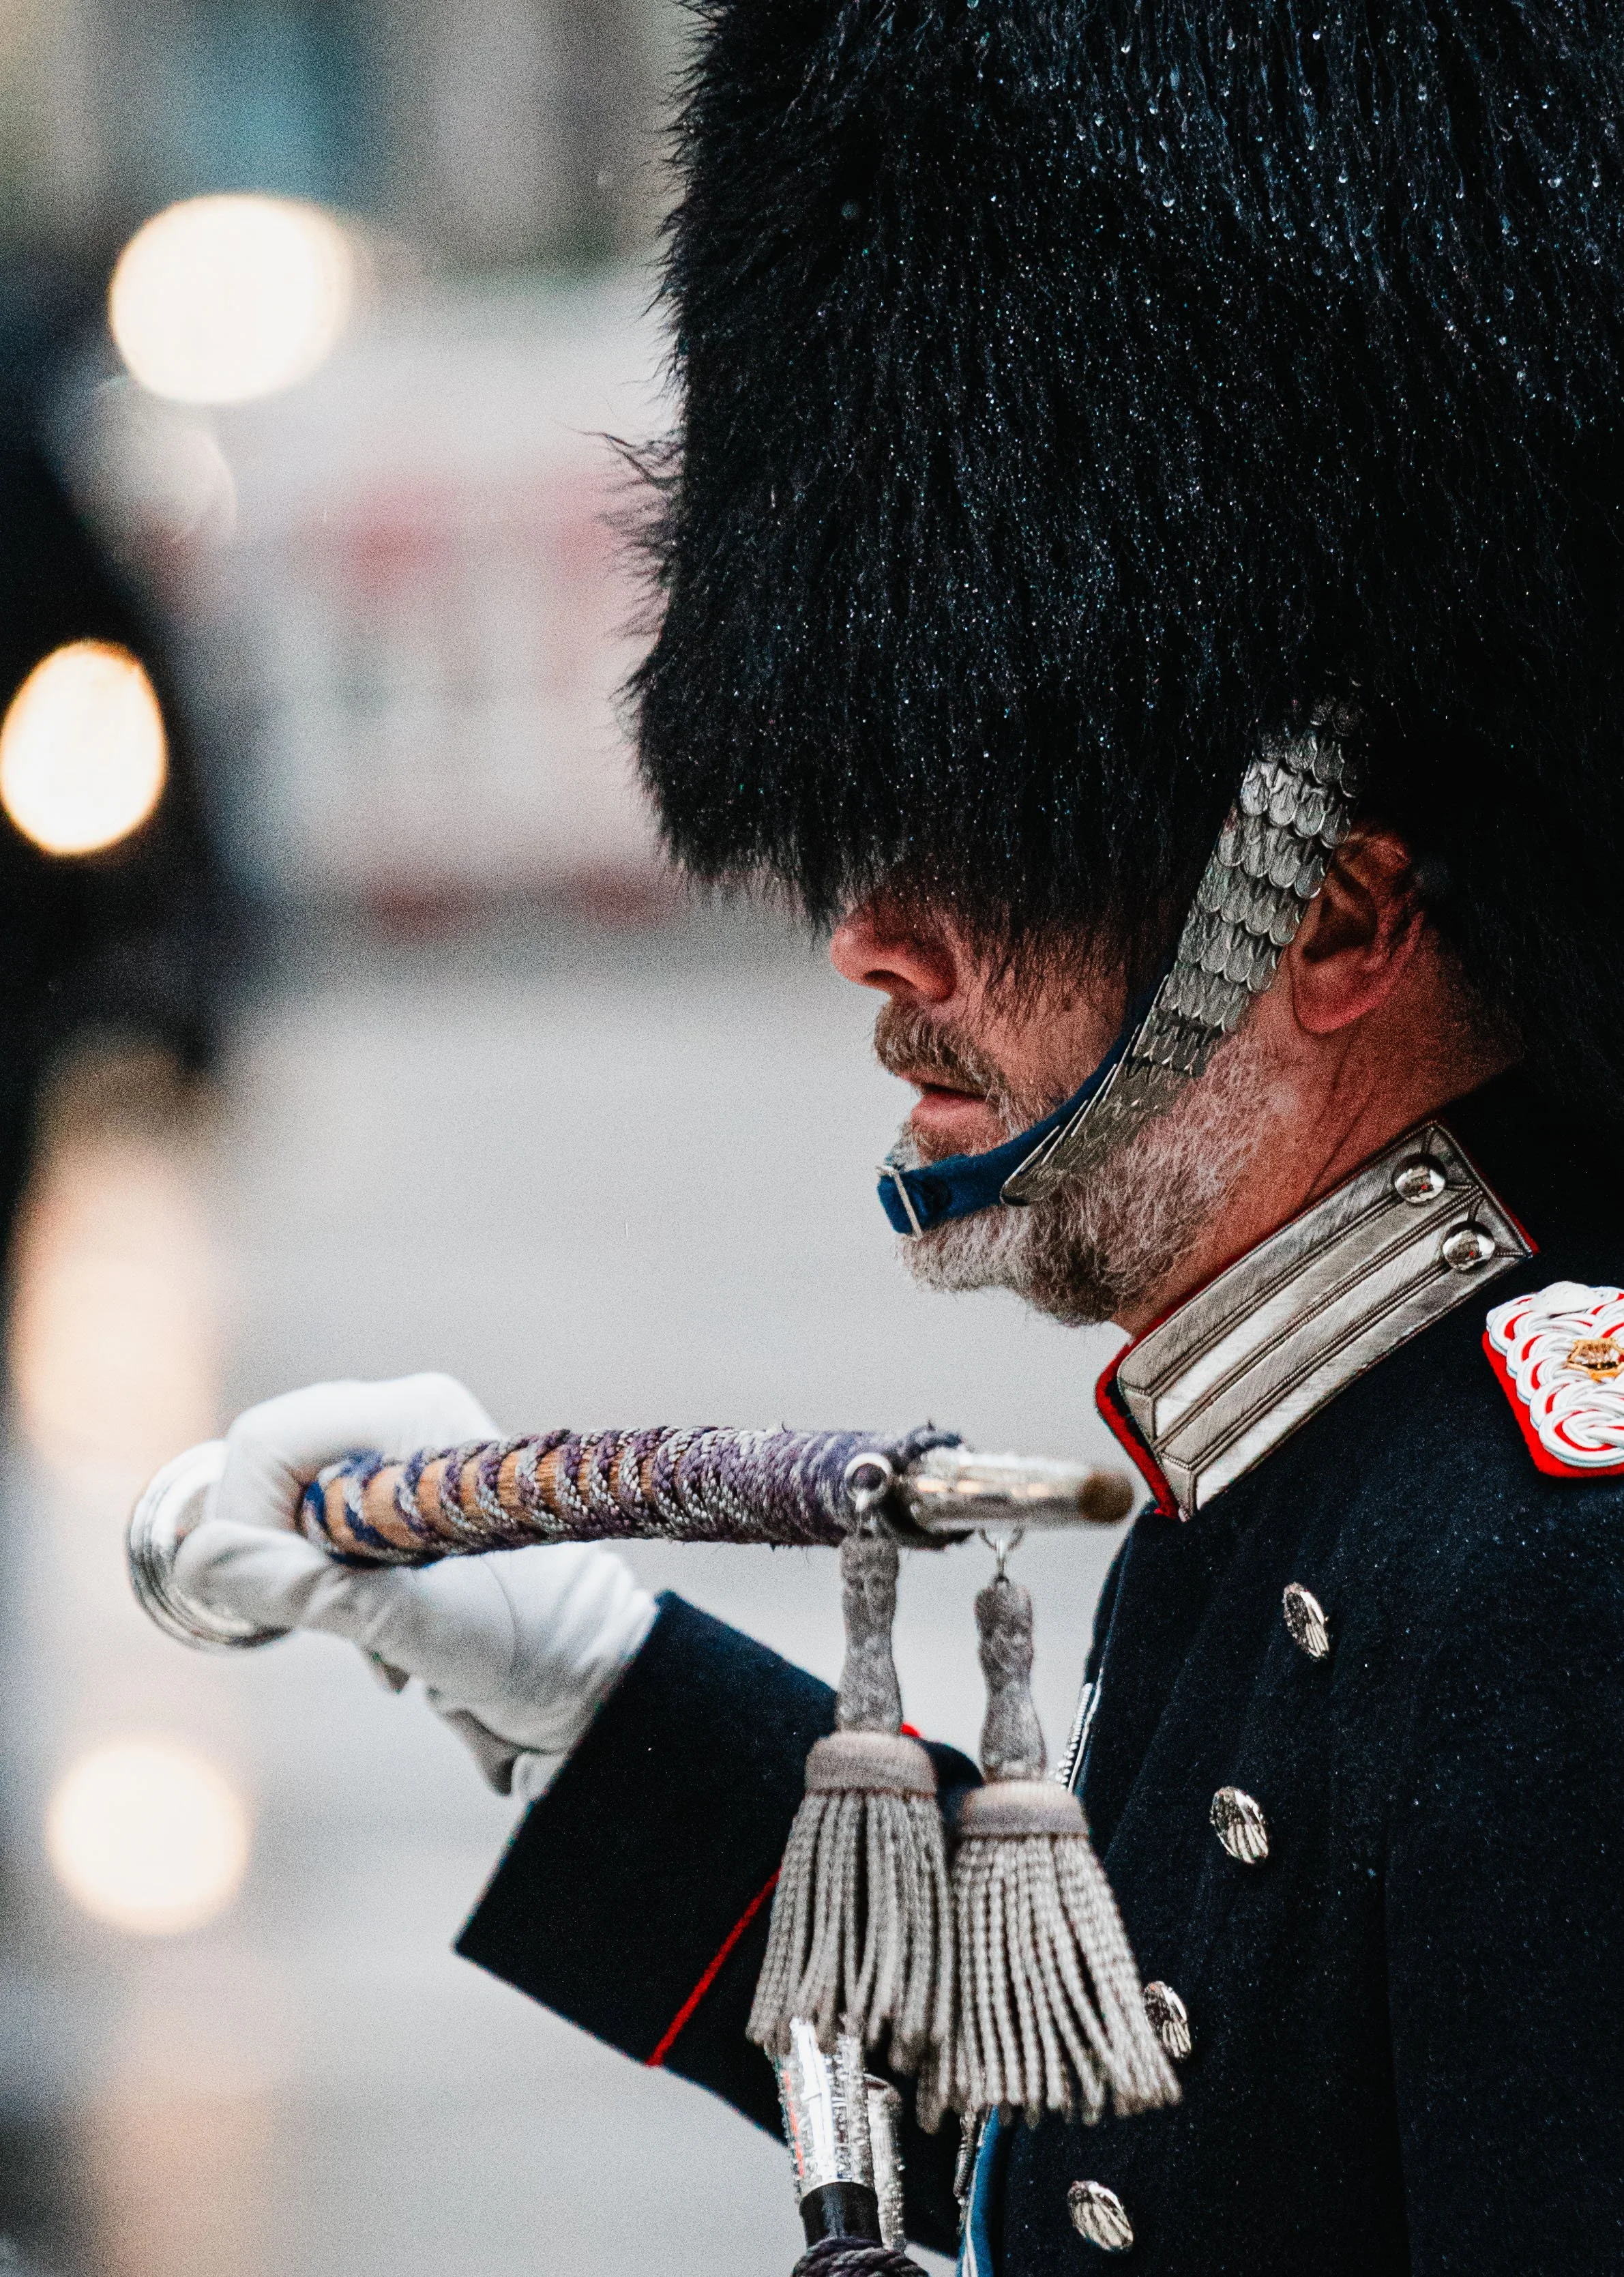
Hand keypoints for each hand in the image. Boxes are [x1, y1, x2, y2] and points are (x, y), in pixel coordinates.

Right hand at [172, 1377, 656, 1787]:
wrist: (589, 1679)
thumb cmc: (525, 1645)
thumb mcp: (413, 1627)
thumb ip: (311, 1590)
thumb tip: (202, 1561)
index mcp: (414, 1419)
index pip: (269, 1442)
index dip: (247, 1522)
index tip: (281, 1601)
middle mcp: (404, 1419)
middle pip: (269, 1466)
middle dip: (275, 1550)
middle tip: (327, 1622)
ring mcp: (400, 1457)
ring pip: (285, 1504)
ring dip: (306, 1579)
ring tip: (373, 1638)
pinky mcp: (396, 1502)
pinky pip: (314, 1530)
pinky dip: (327, 1588)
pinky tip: (382, 1638)